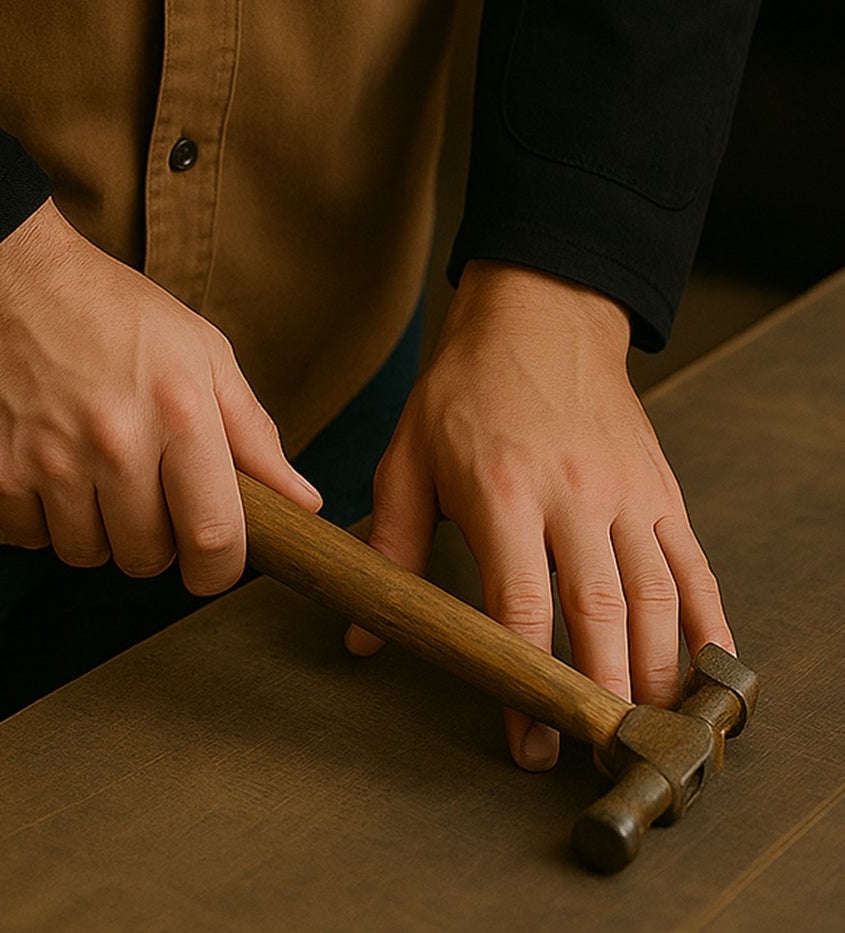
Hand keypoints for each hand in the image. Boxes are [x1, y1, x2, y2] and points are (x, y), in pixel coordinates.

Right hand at [0, 199, 321, 593]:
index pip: (215, 537)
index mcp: (179, 410)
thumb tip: (303, 503)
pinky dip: (38, 514)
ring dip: (91, 527)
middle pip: (146, 556)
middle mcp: (115, 440)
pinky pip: (28, 537)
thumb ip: (253, 432)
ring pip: (85, 553)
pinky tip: (40, 460)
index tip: (207, 562)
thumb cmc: (109, 307)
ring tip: (86, 467)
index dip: (217, 569)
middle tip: (137, 488)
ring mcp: (46, 458)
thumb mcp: (198, 349)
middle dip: (150, 538)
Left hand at [346, 260, 733, 770]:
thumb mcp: (408, 456)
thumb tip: (365, 629)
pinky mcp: (659, 488)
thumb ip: (389, 543)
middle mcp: (573, 492)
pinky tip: (703, 669)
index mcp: (502, 488)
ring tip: (647, 731)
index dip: (525, 679)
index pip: (518, 603)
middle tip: (595, 754)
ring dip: (656, 673)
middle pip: (600, 612)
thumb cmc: (464, 389)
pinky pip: (692, 564)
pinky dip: (705, 623)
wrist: (538, 317)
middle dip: (600, 694)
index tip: (528, 738)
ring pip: (656, 598)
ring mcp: (626, 491)